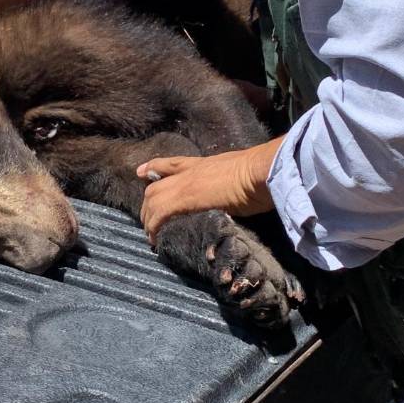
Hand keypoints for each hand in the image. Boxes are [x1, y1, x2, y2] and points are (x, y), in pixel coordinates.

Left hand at [136, 137, 284, 243]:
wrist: (261, 172)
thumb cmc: (260, 175)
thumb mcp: (240, 175)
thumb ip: (230, 185)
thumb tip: (237, 197)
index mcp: (203, 164)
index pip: (172, 164)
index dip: (154, 167)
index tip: (142, 172)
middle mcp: (190, 171)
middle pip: (156, 185)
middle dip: (147, 203)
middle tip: (146, 220)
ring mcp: (186, 184)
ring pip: (153, 199)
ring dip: (148, 218)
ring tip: (150, 235)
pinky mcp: (185, 198)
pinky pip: (160, 213)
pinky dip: (154, 226)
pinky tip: (154, 238)